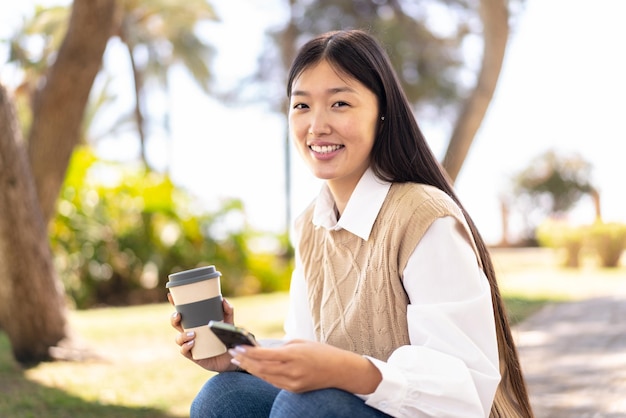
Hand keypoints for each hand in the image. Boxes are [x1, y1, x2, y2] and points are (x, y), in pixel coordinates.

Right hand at [168, 294, 237, 371]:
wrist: (231, 357)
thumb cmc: (227, 338)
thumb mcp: (229, 323)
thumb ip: (228, 311)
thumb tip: (223, 300)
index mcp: (196, 323)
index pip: (183, 312)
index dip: (175, 304)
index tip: (171, 296)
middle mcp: (191, 332)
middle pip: (176, 324)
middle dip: (174, 319)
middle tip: (178, 315)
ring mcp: (190, 344)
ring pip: (178, 338)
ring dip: (182, 335)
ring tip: (193, 334)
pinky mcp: (193, 355)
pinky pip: (184, 351)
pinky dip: (185, 347)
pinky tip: (192, 343)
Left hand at [228, 340, 381, 393]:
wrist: (340, 371)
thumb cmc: (322, 352)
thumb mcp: (301, 343)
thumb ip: (282, 347)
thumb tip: (263, 350)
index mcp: (294, 355)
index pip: (265, 355)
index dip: (248, 352)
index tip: (237, 347)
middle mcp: (292, 371)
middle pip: (261, 367)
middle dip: (245, 361)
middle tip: (232, 354)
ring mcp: (293, 382)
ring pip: (265, 376)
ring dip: (250, 368)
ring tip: (239, 361)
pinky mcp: (294, 390)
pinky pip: (273, 382)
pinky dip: (262, 375)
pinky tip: (254, 369)